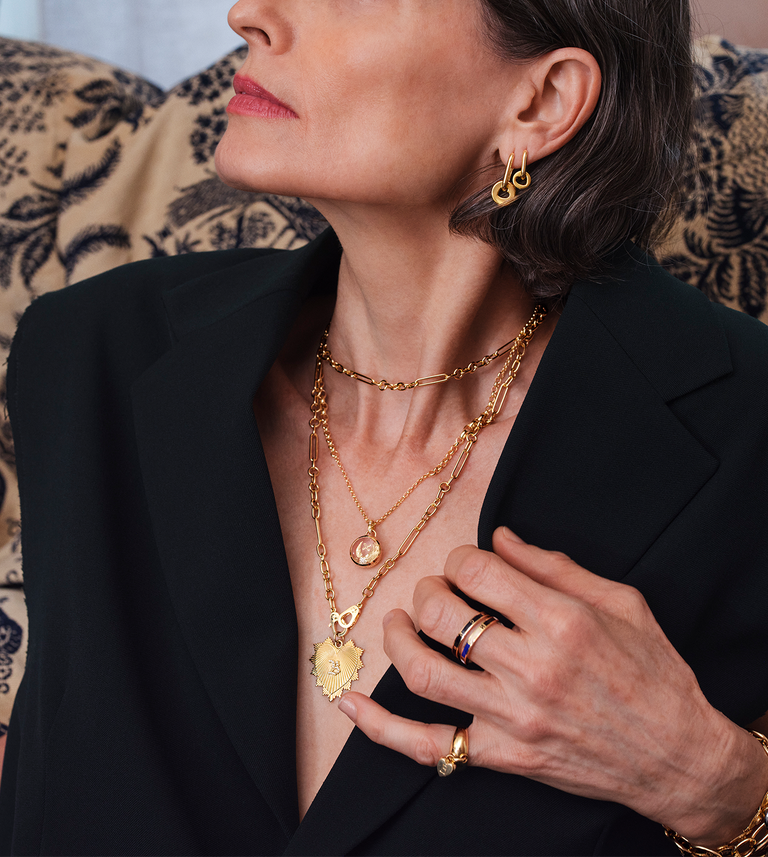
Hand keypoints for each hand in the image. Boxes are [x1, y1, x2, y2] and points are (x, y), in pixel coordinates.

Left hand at [338, 527, 767, 845]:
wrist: (677, 757)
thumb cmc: (655, 672)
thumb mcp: (622, 602)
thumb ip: (555, 566)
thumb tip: (498, 537)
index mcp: (562, 621)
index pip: (477, 571)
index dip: (460, 558)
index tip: (467, 565)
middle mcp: (532, 668)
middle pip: (442, 615)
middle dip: (427, 591)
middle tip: (437, 590)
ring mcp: (513, 717)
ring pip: (424, 673)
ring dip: (398, 639)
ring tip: (399, 621)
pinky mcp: (503, 756)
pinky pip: (428, 745)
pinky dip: (382, 727)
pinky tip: (350, 703)